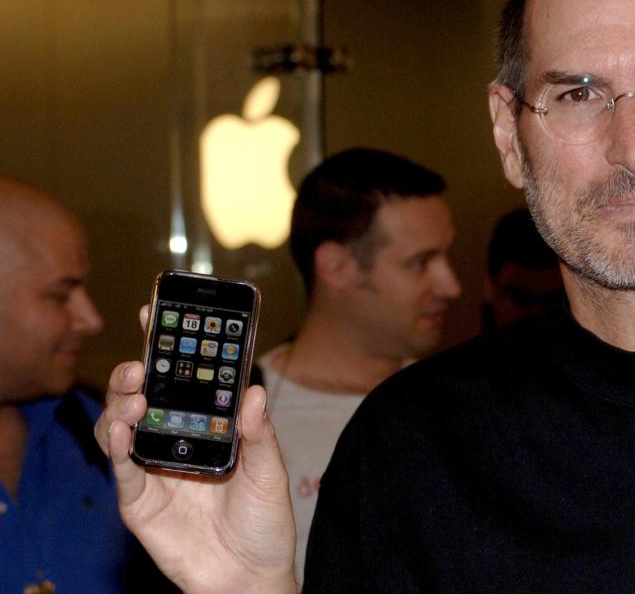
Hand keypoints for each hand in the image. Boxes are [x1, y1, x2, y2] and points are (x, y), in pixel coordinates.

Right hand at [94, 360, 297, 593]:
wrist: (251, 578)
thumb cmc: (265, 524)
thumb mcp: (271, 472)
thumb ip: (260, 435)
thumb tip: (254, 390)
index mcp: (207, 428)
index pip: (182, 380)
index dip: (166, 348)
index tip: (156, 314)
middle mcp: (175, 442)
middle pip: (144, 398)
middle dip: (137, 372)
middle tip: (141, 360)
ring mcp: (154, 471)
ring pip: (123, 428)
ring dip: (122, 405)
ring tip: (134, 393)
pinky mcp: (140, 503)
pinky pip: (123, 471)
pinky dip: (118, 448)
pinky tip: (122, 430)